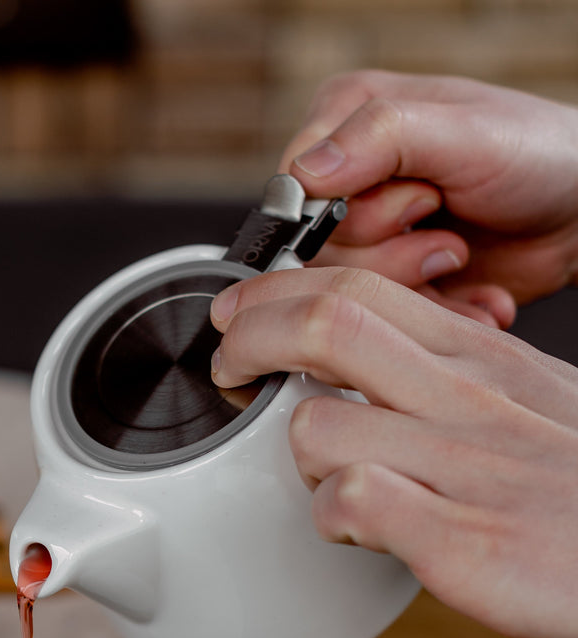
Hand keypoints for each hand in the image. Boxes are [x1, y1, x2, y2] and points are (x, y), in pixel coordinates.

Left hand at [210, 265, 577, 637]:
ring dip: (295, 451)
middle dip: (249, 339)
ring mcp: (460, 466)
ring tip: (320, 476)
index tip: (240, 310)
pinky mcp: (457, 538)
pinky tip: (354, 528)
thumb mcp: (527, 398)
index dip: (278, 291)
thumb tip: (362, 362)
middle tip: (229, 369)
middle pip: (328, 325)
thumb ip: (446, 370)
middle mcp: (465, 398)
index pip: (359, 288)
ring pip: (319, 425)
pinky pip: (351, 502)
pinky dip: (329, 515)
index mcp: (480, 357)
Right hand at [280, 70, 577, 326]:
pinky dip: (433, 311)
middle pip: (316, 250)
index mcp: (345, 123)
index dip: (342, 215)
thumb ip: (381, 136)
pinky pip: (379, 318)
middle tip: (439, 218)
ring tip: (457, 253)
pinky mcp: (387, 281)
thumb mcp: (464, 132)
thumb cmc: (537, 154)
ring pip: (345, 291)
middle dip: (388, 249)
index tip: (417, 200)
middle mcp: (345, 180)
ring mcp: (365, 236)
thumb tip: (306, 173)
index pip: (296, 189)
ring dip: (414, 284)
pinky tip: (467, 289)